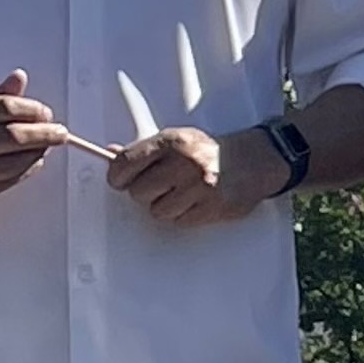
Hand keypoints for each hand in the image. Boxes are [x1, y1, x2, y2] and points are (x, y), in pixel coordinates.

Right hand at [0, 72, 72, 220]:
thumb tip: (19, 78)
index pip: (1, 108)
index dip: (30, 109)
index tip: (45, 112)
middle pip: (10, 138)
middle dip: (42, 134)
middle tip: (59, 132)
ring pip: (11, 164)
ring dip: (37, 154)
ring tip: (48, 147)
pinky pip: (5, 184)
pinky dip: (25, 172)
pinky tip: (34, 163)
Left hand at [110, 123, 292, 227]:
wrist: (254, 161)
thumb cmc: (209, 151)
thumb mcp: (177, 141)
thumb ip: (144, 150)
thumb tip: (109, 154)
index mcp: (171, 142)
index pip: (125, 163)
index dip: (117, 177)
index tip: (120, 181)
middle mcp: (183, 163)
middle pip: (138, 192)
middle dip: (146, 192)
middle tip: (162, 185)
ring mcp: (198, 187)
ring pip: (157, 211)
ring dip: (165, 206)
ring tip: (182, 193)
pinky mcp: (210, 208)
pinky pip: (178, 221)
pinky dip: (183, 215)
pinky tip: (196, 201)